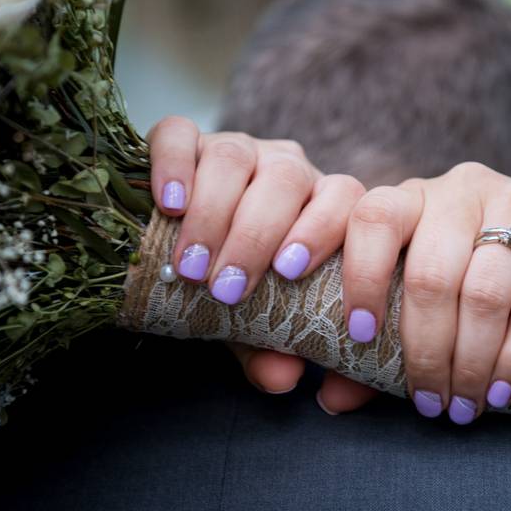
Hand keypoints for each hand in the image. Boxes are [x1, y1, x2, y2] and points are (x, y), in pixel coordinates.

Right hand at [148, 116, 365, 393]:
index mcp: (319, 205)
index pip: (343, 199)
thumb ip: (270, 345)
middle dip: (254, 236)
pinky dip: (174, 163)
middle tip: (224, 288)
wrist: (184, 249)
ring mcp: (238, 146)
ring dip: (212, 213)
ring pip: (234, 156)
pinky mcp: (187, 137)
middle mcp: (286, 168)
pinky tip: (168, 204)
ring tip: (191, 265)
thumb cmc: (234, 285)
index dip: (319, 232)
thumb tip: (283, 378)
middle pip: (285, 179)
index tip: (287, 276)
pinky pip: (180, 133)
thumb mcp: (254, 321)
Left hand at [323, 162, 510, 421]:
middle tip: (429, 403)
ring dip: (468, 364)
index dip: (359, 277)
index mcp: (416, 199)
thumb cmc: (492, 285)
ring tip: (463, 407)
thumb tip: (332, 398)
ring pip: (483, 292)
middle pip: (429, 274)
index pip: (371, 217)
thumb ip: (382, 345)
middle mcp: (462, 190)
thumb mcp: (434, 303)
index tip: (357, 336)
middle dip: (423, 352)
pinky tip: (500, 392)